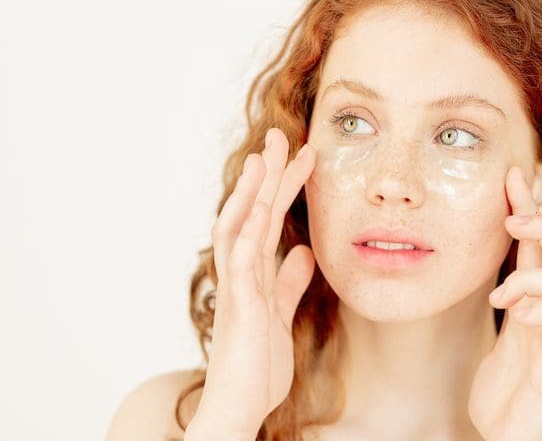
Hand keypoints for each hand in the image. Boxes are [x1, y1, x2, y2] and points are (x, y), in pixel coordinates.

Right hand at [187, 127, 316, 436]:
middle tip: (281, 135)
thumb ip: (288, 283)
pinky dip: (249, 232)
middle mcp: (242, 272)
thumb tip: (302, 252)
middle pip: (252, 211)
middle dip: (267, 173)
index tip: (303, 156)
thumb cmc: (257, 364)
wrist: (240, 405)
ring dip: (252, 190)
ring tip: (266, 156)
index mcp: (254, 273)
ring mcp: (238, 285)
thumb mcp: (281, 314)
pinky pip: (242, 261)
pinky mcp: (240, 304)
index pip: (268, 218)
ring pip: (240, 226)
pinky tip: (259, 207)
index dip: (284, 186)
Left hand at [467, 165, 541, 440]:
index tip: (512, 173)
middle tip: (512, 222)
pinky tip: (521, 317)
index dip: (530, 205)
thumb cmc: (504, 384)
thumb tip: (487, 251)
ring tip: (501, 298)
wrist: (506, 432)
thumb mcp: (500, 329)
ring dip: (531, 278)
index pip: (537, 243)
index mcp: (533, 298)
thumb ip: (506, 291)